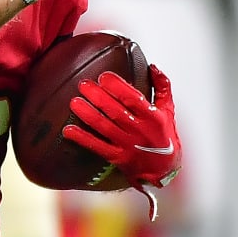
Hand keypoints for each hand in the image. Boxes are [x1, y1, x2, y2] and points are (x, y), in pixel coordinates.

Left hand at [64, 65, 181, 189]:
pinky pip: (97, 147)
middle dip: (98, 97)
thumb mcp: (168, 110)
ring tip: (74, 102)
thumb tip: (153, 67)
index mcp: (153, 117)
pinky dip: (82, 139)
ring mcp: (127, 145)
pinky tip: (69, 130)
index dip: (118, 87)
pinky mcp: (117, 158)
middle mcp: (140, 131)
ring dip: (88, 114)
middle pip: (116, 111)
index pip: (134, 99)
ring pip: (105, 128)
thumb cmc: (164, 136)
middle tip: (83, 84)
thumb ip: (162, 87)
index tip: (104, 77)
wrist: (164, 169)